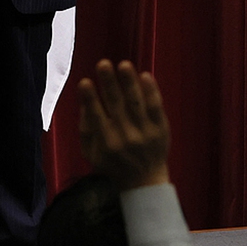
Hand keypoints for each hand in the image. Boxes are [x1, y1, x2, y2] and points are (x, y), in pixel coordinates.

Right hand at [79, 59, 171, 188]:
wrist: (144, 182)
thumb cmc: (112, 165)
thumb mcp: (91, 153)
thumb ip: (85, 129)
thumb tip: (85, 102)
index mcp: (106, 143)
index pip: (96, 116)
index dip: (90, 99)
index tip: (84, 81)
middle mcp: (126, 137)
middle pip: (117, 105)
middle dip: (109, 83)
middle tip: (103, 63)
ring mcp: (146, 132)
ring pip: (137, 102)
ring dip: (130, 82)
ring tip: (124, 65)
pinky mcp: (161, 129)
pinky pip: (156, 107)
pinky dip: (151, 91)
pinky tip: (145, 76)